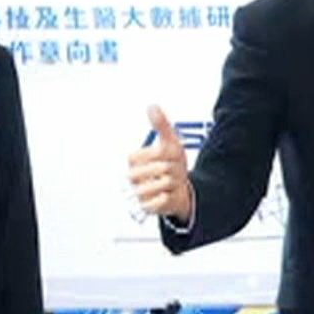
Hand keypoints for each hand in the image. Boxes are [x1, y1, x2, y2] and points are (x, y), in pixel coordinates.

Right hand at [127, 104, 192, 221]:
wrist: (180, 189)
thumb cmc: (172, 164)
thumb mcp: (169, 142)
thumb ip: (161, 124)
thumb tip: (152, 106)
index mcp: (134, 160)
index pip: (149, 154)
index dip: (163, 154)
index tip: (168, 156)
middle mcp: (132, 177)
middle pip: (158, 169)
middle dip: (172, 169)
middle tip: (172, 170)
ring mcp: (138, 193)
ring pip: (161, 185)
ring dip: (172, 183)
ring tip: (171, 182)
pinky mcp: (145, 207)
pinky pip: (160, 201)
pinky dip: (168, 197)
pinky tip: (168, 194)